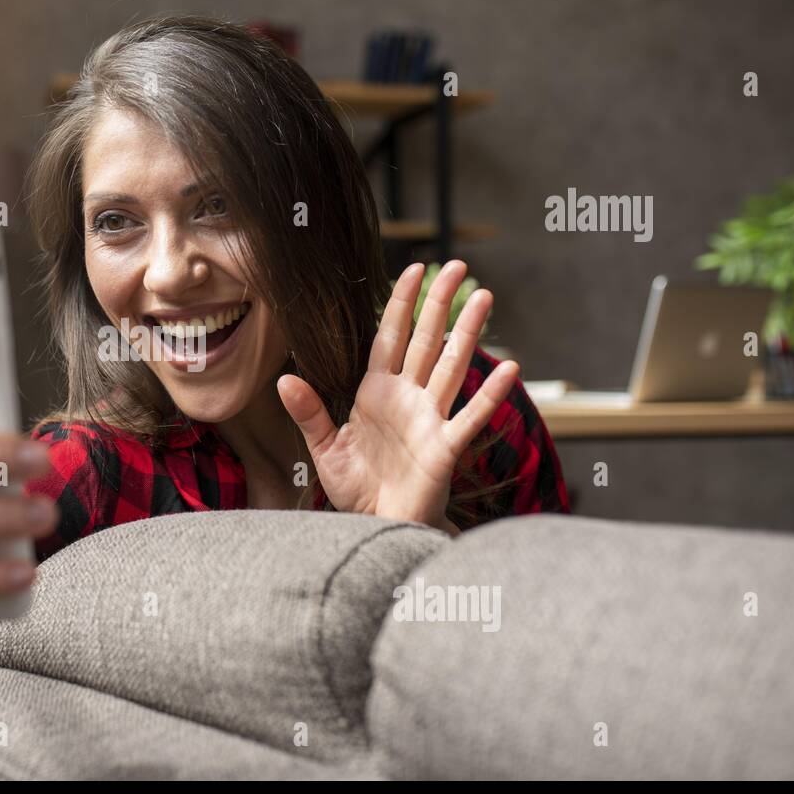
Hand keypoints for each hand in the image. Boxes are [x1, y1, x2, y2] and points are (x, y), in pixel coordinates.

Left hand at [277, 261, 519, 530]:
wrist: (376, 527)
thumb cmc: (356, 489)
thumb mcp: (325, 449)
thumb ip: (309, 413)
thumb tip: (285, 378)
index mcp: (377, 393)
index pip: (390, 337)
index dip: (401, 304)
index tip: (412, 270)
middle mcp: (408, 398)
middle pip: (428, 340)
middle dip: (440, 303)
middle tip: (457, 266)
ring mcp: (430, 419)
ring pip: (453, 366)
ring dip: (469, 332)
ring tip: (484, 297)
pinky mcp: (445, 447)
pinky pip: (470, 417)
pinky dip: (490, 394)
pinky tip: (509, 368)